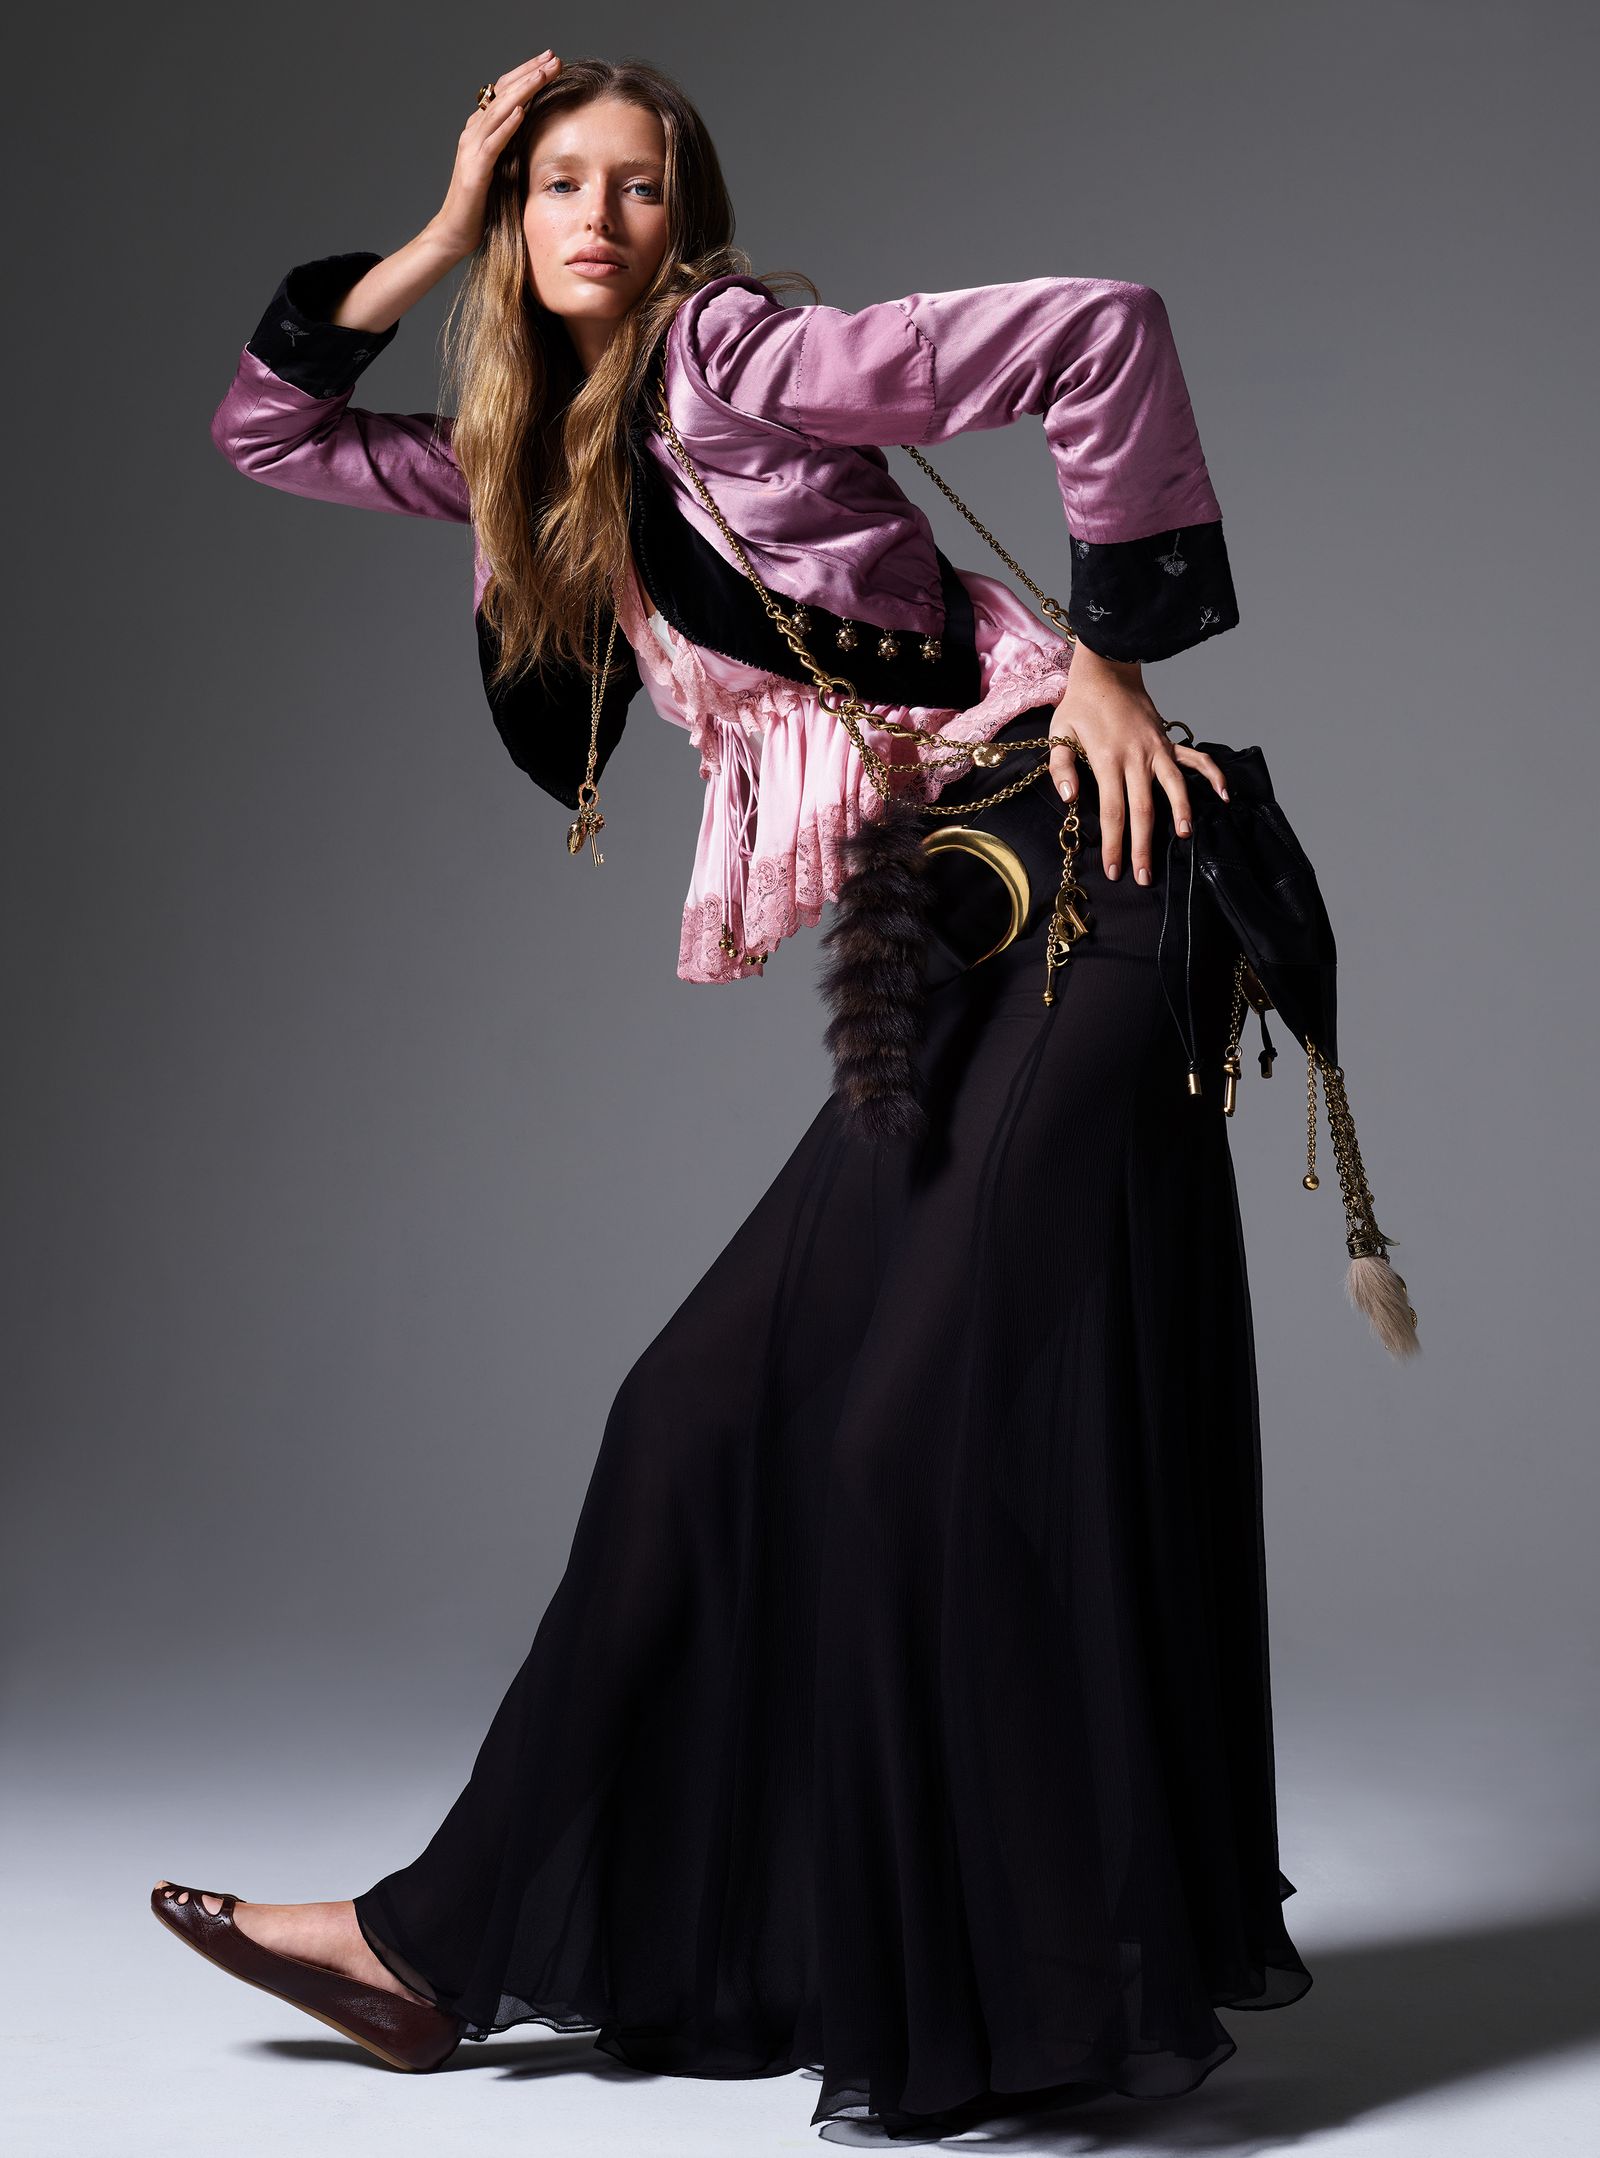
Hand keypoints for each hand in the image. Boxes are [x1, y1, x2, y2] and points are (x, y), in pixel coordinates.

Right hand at [427, 51, 563, 260]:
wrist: (454, 233)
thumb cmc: (481, 206)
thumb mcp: (503, 170)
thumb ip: (513, 148)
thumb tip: (538, 134)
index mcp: (482, 131)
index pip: (506, 93)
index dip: (527, 74)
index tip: (551, 61)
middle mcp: (474, 132)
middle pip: (503, 93)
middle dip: (529, 73)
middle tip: (553, 57)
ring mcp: (472, 149)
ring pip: (499, 111)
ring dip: (523, 91)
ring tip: (543, 74)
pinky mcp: (475, 171)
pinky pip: (493, 143)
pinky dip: (507, 125)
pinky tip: (522, 111)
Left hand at [1047, 642, 1228, 884]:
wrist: (1107, 672)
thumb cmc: (1080, 706)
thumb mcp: (1059, 733)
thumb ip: (1060, 767)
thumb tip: (1069, 796)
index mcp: (1107, 759)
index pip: (1113, 811)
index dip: (1114, 843)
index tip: (1114, 870)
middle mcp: (1137, 757)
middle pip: (1143, 809)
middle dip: (1144, 845)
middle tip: (1145, 877)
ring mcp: (1157, 749)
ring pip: (1174, 787)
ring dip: (1182, 813)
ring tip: (1185, 838)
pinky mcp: (1168, 742)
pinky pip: (1195, 759)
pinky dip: (1212, 775)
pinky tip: (1224, 795)